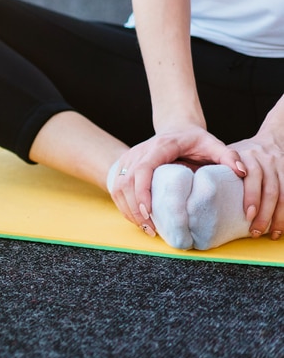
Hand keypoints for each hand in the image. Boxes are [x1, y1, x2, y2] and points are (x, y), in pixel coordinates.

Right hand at [109, 125, 244, 234]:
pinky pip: (116, 188)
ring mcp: (128, 158)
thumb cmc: (193, 139)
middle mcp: (139, 152)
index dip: (142, 191)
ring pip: (117, 186)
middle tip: (151, 229)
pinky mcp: (124, 166)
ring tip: (145, 228)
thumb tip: (240, 172)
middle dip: (135, 208)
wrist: (176, 128)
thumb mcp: (212, 143)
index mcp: (159, 147)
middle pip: (126, 182)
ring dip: (128, 210)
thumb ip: (227, 156)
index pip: (143, 169)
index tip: (149, 212)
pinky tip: (137, 219)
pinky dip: (124, 206)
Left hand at [225, 136, 283, 238]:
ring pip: (283, 195)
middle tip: (255, 231)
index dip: (252, 196)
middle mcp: (266, 161)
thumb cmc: (242, 153)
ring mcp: (280, 168)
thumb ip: (219, 168)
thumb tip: (195, 190)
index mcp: (247, 156)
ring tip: (271, 234)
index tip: (248, 215)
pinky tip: (281, 225)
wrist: (270, 140)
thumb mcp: (228, 154)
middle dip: (265, 214)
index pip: (252, 176)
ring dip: (279, 217)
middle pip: (270, 190)